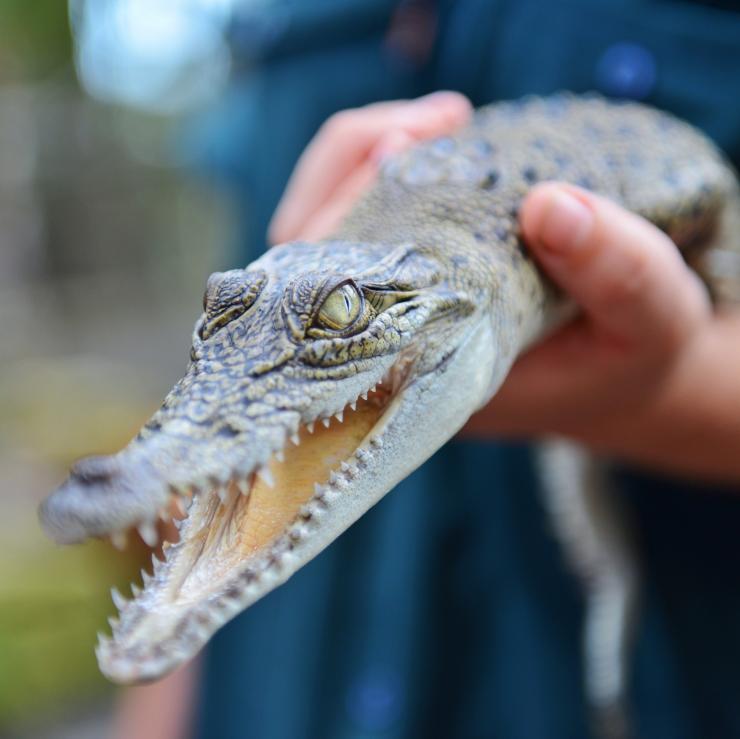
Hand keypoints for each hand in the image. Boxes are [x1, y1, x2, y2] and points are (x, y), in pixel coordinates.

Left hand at [269, 94, 739, 479]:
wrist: (617, 371)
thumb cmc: (630, 357)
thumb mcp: (650, 320)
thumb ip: (617, 272)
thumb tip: (548, 205)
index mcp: (429, 379)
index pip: (341, 310)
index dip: (345, 220)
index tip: (396, 152)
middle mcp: (394, 352)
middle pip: (313, 264)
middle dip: (352, 174)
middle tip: (422, 124)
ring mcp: (394, 317)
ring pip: (323, 239)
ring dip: (361, 163)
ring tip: (436, 119)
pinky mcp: (409, 285)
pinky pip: (358, 228)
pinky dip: (377, 171)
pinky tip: (426, 137)